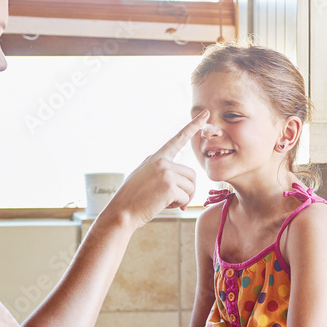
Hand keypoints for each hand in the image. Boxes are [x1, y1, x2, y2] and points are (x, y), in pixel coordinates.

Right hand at [106, 111, 208, 228]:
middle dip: (188, 190)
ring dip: (184, 199)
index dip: (193, 126)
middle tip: (178, 201)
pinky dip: (179, 205)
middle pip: (192, 174)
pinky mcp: (169, 187)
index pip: (178, 139)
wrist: (121, 212)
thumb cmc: (133, 199)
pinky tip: (164, 206)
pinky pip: (186, 197)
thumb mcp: (144, 177)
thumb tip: (182, 180)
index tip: (205, 114)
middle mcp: (162, 162)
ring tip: (167, 203)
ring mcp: (165, 173)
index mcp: (156, 157)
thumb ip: (161, 172)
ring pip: (191, 186)